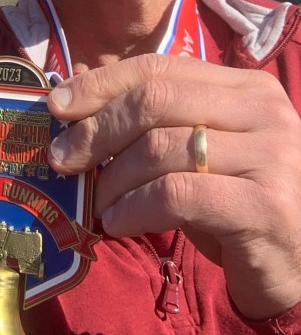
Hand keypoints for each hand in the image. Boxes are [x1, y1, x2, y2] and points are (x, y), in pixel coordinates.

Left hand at [46, 54, 300, 320]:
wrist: (300, 266)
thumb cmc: (237, 204)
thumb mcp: (200, 151)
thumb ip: (157, 123)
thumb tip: (73, 105)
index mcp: (246, 86)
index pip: (158, 68)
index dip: (101, 84)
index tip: (57, 106)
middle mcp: (264, 111)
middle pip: (154, 102)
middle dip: (96, 129)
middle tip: (61, 157)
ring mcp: (271, 157)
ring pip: (160, 149)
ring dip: (112, 178)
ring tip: (96, 203)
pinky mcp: (266, 207)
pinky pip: (176, 195)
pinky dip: (134, 208)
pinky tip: (117, 223)